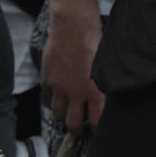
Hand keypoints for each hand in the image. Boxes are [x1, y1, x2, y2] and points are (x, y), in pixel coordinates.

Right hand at [41, 12, 105, 132]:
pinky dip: (52, 96)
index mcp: (95, 92)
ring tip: (67, 111)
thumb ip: (105, 82)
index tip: (96, 127)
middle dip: (76, 129)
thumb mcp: (106, 65)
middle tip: (78, 129)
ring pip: (58, 112)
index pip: (96, 120)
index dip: (96, 127)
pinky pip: (47, 95)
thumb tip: (108, 92)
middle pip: (73, 123)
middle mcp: (76, 94)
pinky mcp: (48, 78)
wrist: (74, 26)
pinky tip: (57, 93)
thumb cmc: (95, 40)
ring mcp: (60, 87)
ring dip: (63, 113)